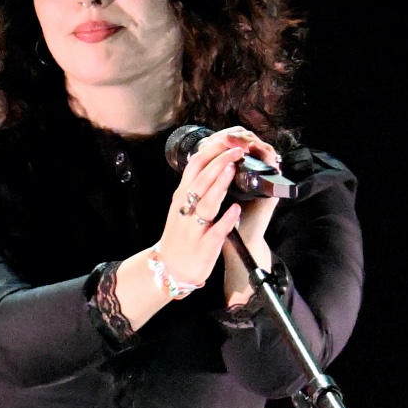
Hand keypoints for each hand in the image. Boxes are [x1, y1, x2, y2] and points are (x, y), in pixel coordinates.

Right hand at [152, 127, 276, 290]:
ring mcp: (193, 227)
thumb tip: (209, 162)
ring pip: (206, 202)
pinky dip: (225, 220)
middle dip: (219, 162)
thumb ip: (193, 187)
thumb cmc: (180, 235)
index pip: (193, 166)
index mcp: (181, 197)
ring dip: (219, 185)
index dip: (211, 151)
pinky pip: (215, 231)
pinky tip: (236, 210)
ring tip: (233, 169)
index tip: (227, 139)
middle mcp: (185, 209)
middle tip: (238, 149)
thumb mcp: (181, 206)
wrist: (169, 267)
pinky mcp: (204, 245)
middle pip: (200, 180)